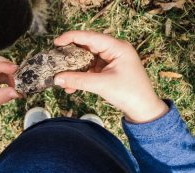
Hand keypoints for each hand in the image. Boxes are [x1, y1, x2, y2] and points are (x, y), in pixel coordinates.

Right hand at [54, 31, 168, 122]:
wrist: (143, 109)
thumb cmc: (128, 93)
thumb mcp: (101, 85)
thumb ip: (77, 80)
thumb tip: (56, 78)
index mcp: (117, 47)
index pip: (90, 37)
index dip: (71, 38)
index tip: (56, 43)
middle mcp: (113, 50)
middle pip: (87, 48)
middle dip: (71, 56)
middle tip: (55, 60)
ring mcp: (110, 61)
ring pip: (86, 60)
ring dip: (74, 70)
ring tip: (61, 77)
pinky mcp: (107, 71)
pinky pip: (90, 70)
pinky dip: (80, 77)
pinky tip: (70, 87)